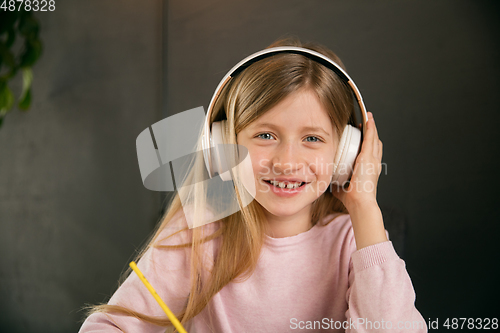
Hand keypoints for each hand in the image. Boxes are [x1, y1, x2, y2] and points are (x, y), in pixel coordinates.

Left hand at [333, 112, 386, 248]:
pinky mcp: (368, 157)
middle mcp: (373, 163)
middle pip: (375, 143)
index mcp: (369, 170)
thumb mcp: (342, 189)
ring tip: (369, 117)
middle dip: (371, 132)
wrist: (359, 202)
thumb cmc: (353, 199)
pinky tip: (368, 119)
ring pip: (374, 139)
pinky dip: (370, 128)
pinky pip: (370, 138)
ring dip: (371, 127)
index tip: (364, 136)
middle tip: (367, 122)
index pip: (371, 153)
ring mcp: (372, 159)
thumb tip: (329, 183)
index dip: (369, 143)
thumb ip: (337, 184)